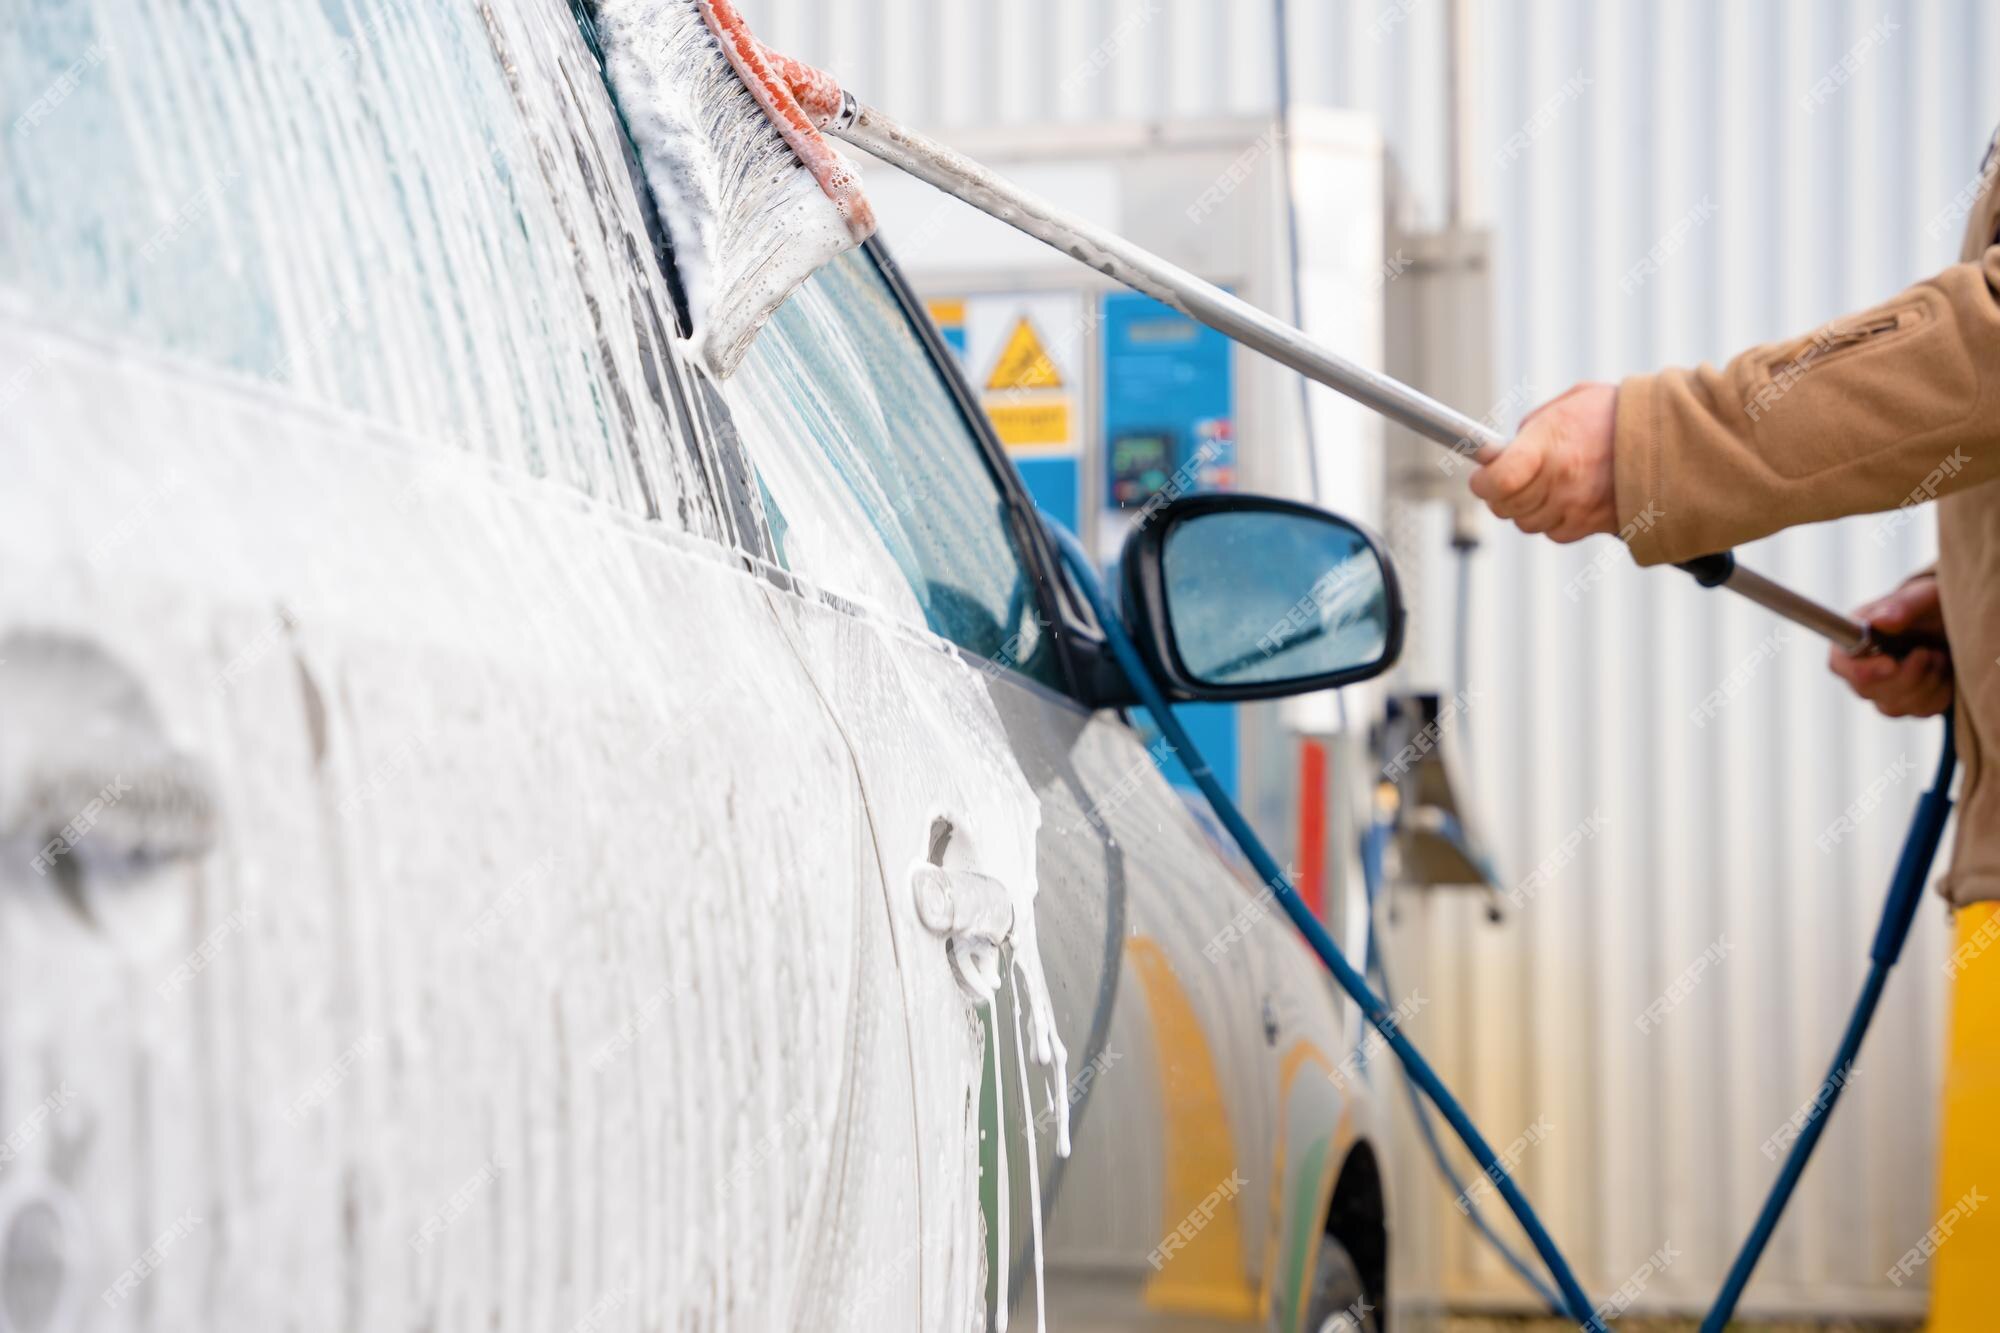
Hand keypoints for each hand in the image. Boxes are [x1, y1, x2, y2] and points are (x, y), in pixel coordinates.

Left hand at [1469, 382, 1619, 543]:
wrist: (1676, 438)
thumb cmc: (1621, 414)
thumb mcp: (1572, 401)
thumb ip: (1534, 426)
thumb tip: (1505, 449)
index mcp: (1550, 444)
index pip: (1497, 481)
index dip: (1483, 481)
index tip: (1483, 475)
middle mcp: (1561, 481)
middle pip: (1506, 507)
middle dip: (1502, 493)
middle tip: (1512, 477)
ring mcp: (1578, 507)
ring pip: (1528, 523)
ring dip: (1529, 507)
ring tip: (1549, 482)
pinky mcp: (1594, 525)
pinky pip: (1556, 532)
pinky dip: (1556, 519)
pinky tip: (1570, 496)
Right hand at [1828, 576, 1952, 717]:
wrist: (1954, 624)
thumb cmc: (1931, 606)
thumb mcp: (1922, 598)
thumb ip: (1901, 607)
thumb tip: (1879, 620)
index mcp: (1852, 638)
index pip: (1840, 664)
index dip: (1863, 669)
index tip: (1892, 663)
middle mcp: (1860, 668)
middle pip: (1867, 691)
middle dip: (1906, 674)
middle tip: (1926, 650)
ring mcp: (1881, 691)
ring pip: (1893, 706)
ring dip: (1926, 682)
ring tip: (1936, 656)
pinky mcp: (1906, 705)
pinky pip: (1920, 711)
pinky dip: (1939, 693)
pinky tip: (1941, 672)